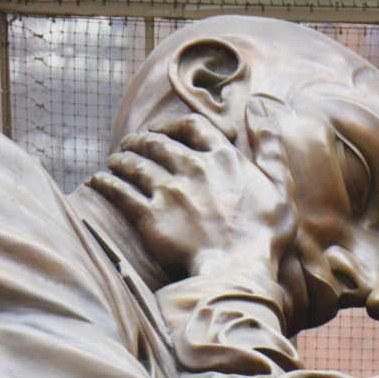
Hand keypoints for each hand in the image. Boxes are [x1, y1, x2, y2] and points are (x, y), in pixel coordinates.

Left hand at [88, 101, 294, 281]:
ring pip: (135, 164)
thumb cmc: (264, 234)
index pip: (192, 125)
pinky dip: (106, 183)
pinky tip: (98, 181)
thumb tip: (262, 107)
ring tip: (114, 160)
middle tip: (132, 144)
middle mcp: (192, 167)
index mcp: (223, 158)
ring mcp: (168, 191)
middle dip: (141, 140)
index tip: (164, 130)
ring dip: (121, 158)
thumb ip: (270, 146)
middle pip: (156, 142)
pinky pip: (119, 192)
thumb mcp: (280, 186)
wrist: (239, 270)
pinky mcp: (149, 216)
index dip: (173, 125)